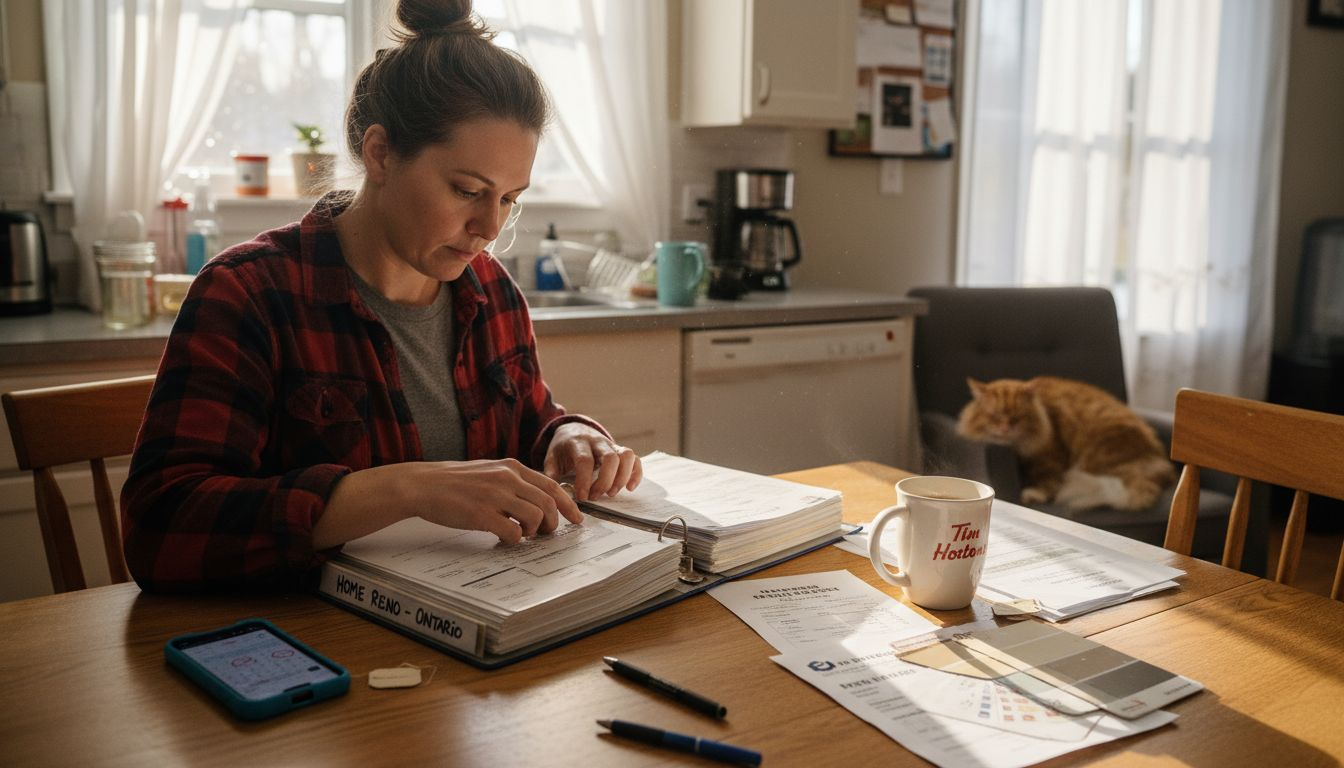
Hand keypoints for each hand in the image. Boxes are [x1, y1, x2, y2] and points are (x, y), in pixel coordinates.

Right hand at [318, 459, 582, 547]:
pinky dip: (515, 540)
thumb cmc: (455, 482)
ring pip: (536, 517)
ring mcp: (495, 496)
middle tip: (547, 534)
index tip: (577, 519)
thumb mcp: (489, 472)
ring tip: (523, 536)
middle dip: (554, 523)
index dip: (569, 504)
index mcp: (512, 467)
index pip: (551, 486)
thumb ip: (513, 483)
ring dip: (534, 532)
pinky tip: (505, 540)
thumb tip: (536, 501)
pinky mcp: (481, 514)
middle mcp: (508, 478)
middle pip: (549, 503)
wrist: (423, 484)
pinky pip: (512, 532)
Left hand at [543, 423, 641, 500]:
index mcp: (577, 442)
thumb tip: (555, 495)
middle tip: (596, 497)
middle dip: (605, 481)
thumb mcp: (551, 458)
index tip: (582, 497)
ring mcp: (611, 445)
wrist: (573, 430)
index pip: (585, 460)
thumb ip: (551, 475)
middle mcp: (597, 441)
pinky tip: (629, 488)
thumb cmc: (562, 449)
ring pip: (626, 456)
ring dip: (622, 478)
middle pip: (610, 458)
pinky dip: (636, 474)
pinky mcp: (620, 450)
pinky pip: (635, 459)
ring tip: (611, 493)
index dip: (585, 480)